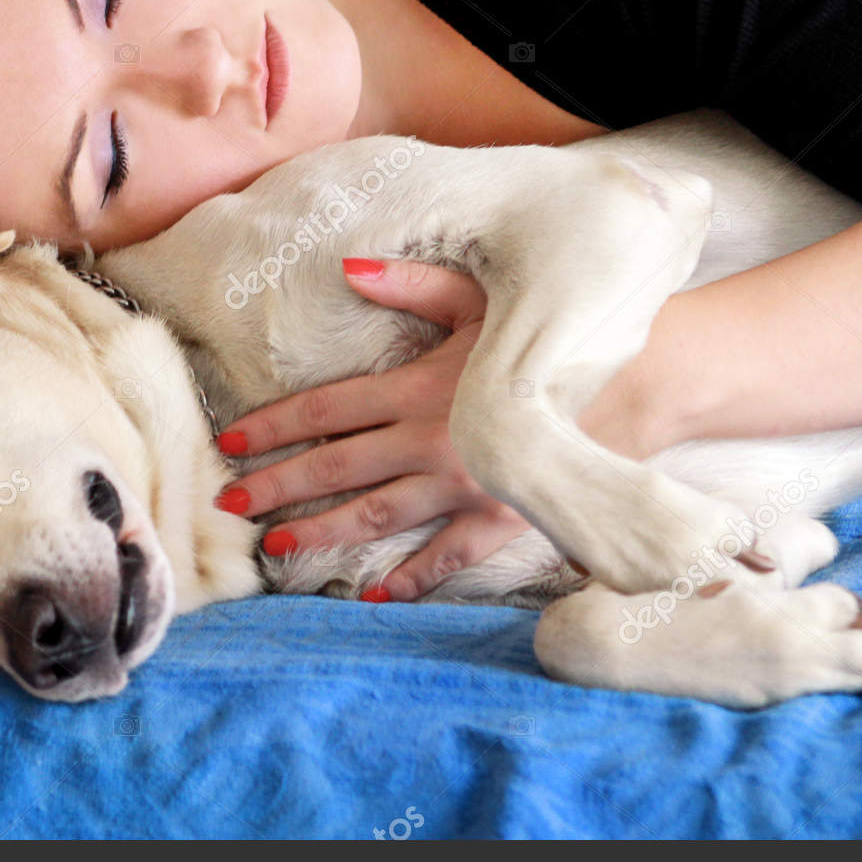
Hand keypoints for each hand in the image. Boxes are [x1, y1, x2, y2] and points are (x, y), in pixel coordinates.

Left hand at [215, 257, 535, 600]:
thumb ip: (412, 283)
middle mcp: (434, 441)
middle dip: (278, 487)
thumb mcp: (481, 297)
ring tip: (275, 544)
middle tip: (228, 505)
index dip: (273, 427)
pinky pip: (447, 558)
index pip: (327, 410)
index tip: (231, 443)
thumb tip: (348, 267)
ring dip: (321, 532)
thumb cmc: (547, 336)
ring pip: (376, 517)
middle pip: (337, 469)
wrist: (634, 382)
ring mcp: (467, 486)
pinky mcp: (503, 518)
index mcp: (421, 386)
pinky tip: (374, 594)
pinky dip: (411, 579)